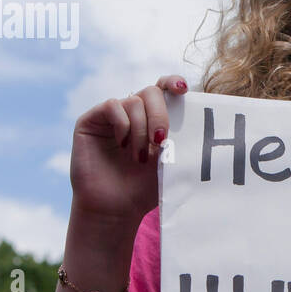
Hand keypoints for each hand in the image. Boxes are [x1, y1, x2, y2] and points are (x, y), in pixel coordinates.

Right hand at [69, 75, 187, 224]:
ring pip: (134, 101)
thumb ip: (180, 140)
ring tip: (138, 157)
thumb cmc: (143, 189)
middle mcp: (132, 113)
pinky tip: (122, 145)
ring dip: (141, 130)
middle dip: (161, 115)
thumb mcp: (169, 162)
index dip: (173, 82)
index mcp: (152, 119)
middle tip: (161, 141)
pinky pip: (113, 106)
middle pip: (151, 92)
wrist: (115, 209)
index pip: (164, 88)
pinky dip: (123, 124)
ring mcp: (111, 116)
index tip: (184, 90)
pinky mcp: (90, 121)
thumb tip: (200, 121)